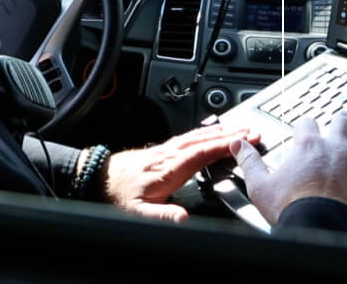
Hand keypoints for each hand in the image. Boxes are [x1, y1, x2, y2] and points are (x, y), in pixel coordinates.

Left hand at [103, 124, 259, 222]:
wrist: (95, 179)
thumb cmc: (115, 196)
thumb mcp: (137, 213)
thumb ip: (162, 215)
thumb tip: (184, 218)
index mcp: (169, 168)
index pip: (204, 152)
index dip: (227, 146)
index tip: (247, 140)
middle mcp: (169, 154)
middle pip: (205, 139)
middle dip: (231, 135)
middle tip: (251, 131)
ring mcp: (165, 149)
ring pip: (198, 136)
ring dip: (220, 131)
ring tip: (238, 129)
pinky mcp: (161, 150)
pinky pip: (189, 137)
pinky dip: (205, 132)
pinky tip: (209, 133)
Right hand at [230, 110, 346, 231]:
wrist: (318, 227)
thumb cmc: (291, 208)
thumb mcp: (260, 185)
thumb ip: (249, 161)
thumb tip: (237, 145)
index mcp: (307, 145)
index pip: (306, 123)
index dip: (306, 126)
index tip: (305, 129)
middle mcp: (335, 147)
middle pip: (342, 120)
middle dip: (343, 119)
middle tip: (344, 120)